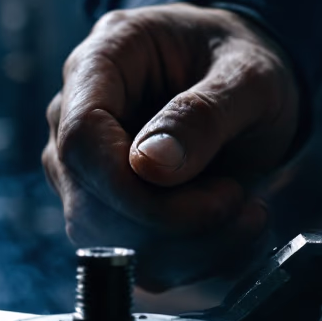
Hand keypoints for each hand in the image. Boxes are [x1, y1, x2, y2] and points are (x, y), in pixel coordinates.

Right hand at [42, 3, 300, 290]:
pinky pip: (133, 258)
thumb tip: (151, 166)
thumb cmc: (240, 60)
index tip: (211, 202)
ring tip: (245, 210)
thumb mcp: (247, 73)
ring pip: (107, 241)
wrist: (243, 79)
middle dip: (172, 224)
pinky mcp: (105, 209)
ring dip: (186, 247)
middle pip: (89, 201)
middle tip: (240, 201)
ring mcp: (83, 169)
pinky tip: (230, 229)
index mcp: (101, 61)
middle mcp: (74, 117)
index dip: (133, 187)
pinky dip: (190, 260)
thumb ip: (204, 113)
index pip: (81, 140)